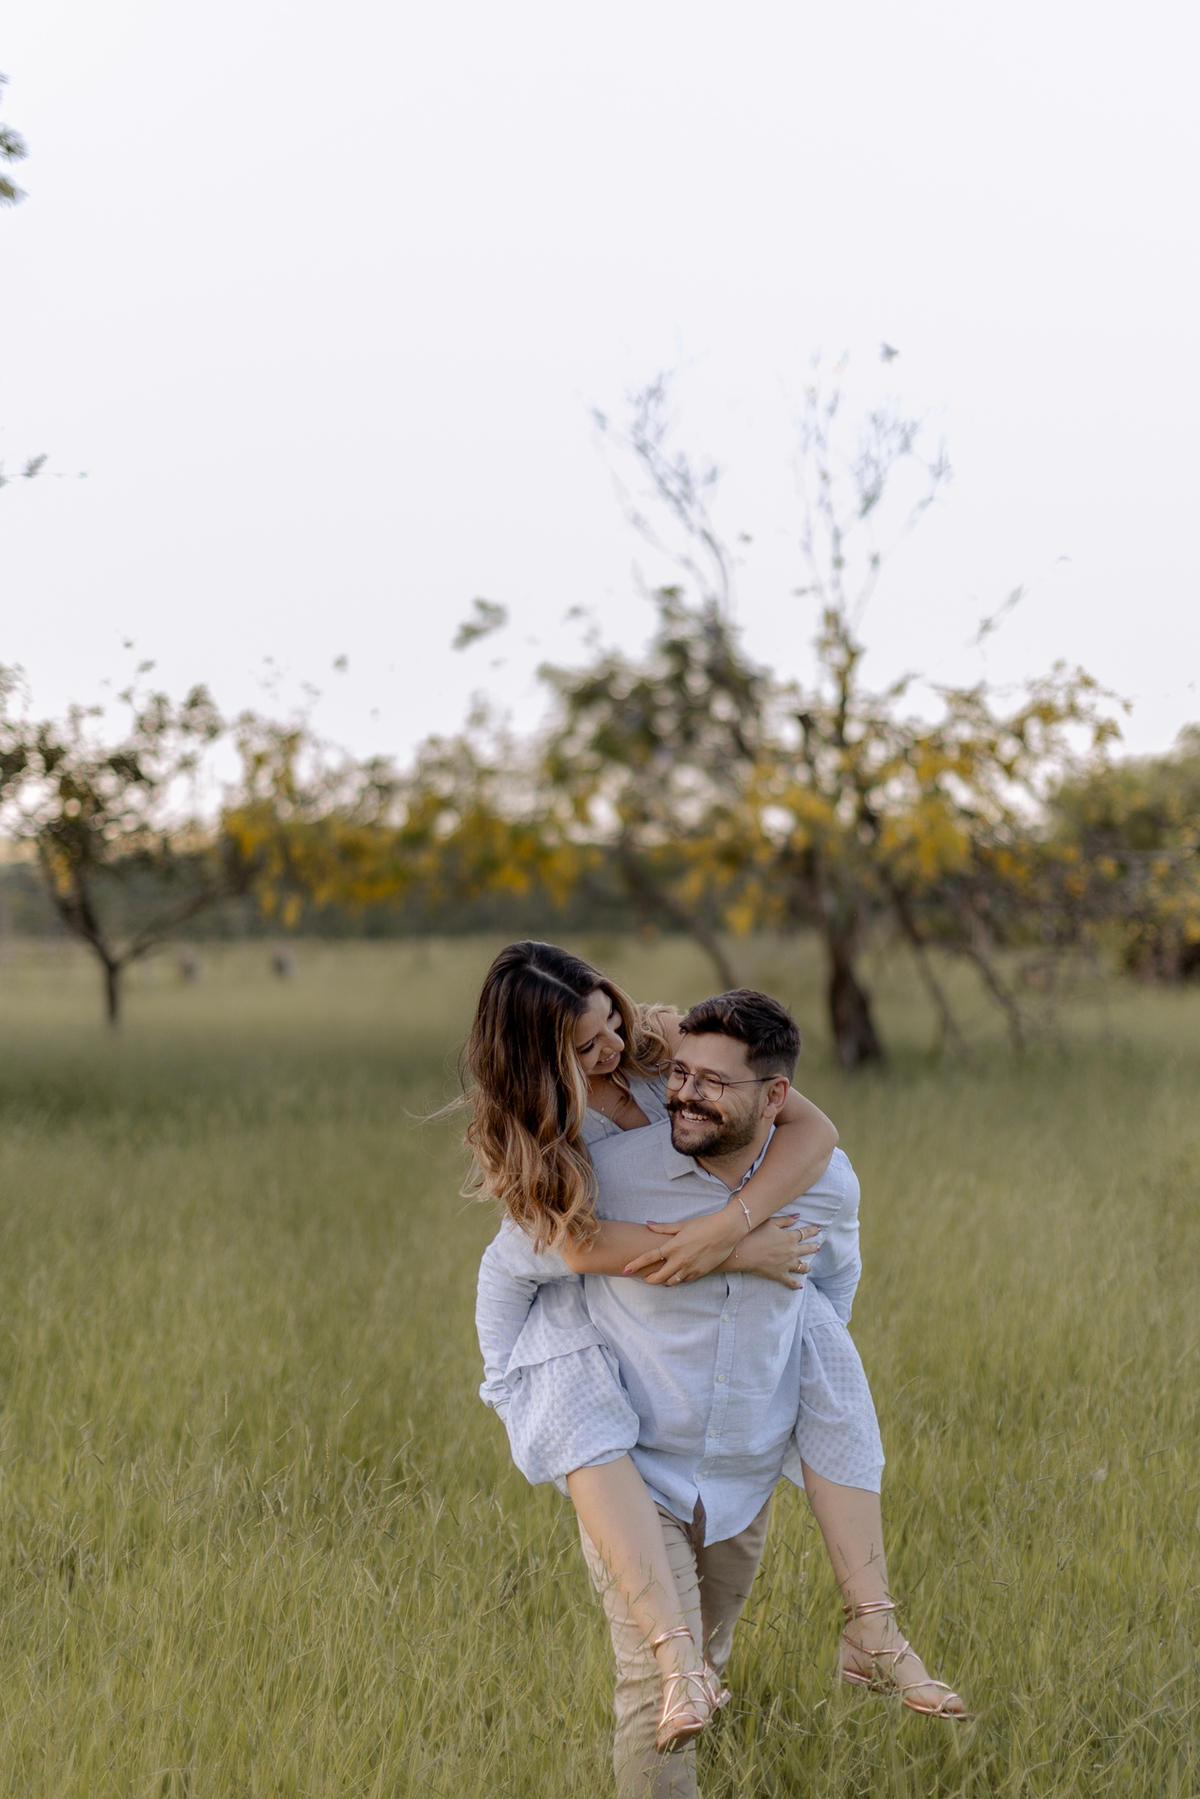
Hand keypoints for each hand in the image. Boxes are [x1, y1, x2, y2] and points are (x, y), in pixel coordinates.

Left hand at [623, 1207, 745, 1284]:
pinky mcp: (700, 1273)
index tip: (625, 1269)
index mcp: (672, 1246)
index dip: (635, 1264)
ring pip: (671, 1282)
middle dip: (648, 1279)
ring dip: (662, 1282)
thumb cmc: (704, 1224)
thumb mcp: (682, 1225)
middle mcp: (679, 1259)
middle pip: (658, 1276)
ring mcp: (690, 1268)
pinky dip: (677, 1281)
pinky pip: (684, 1281)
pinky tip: (674, 1279)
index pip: (649, 1258)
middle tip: (642, 1278)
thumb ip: (664, 1228)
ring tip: (658, 1280)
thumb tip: (648, 1224)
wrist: (726, 1231)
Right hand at [730, 1216, 819, 1287]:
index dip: (813, 1231)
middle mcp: (792, 1251)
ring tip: (808, 1266)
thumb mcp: (770, 1222)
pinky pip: (791, 1281)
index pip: (805, 1233)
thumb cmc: (754, 1234)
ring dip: (807, 1266)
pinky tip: (799, 1286)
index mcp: (790, 1237)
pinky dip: (796, 1284)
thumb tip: (798, 1217)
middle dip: (813, 1247)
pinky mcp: (780, 1274)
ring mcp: (787, 1264)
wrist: (742, 1252)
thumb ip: (785, 1220)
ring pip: (802, 1266)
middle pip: (808, 1249)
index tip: (818, 1230)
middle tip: (817, 1247)